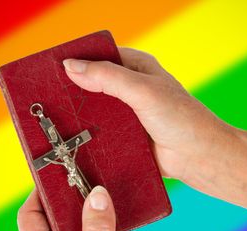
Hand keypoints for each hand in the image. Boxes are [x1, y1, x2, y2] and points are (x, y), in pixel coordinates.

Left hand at [17, 186, 147, 230]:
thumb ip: (97, 230)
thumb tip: (97, 195)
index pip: (29, 218)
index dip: (38, 195)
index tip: (54, 177)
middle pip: (47, 220)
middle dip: (62, 200)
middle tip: (79, 182)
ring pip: (66, 229)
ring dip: (78, 212)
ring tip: (93, 195)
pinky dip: (90, 224)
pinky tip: (103, 218)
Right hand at [62, 48, 246, 230]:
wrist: (198, 157)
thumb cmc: (181, 119)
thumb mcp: (144, 91)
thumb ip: (109, 77)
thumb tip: (71, 66)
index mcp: (136, 69)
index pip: (100, 57)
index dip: (77, 61)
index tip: (52, 69)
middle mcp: (130, 89)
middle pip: (94, 85)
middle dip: (73, 91)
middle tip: (48, 98)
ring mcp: (127, 115)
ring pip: (96, 111)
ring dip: (80, 116)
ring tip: (54, 121)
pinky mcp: (126, 137)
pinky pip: (102, 133)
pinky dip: (89, 135)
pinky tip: (73, 140)